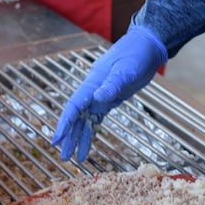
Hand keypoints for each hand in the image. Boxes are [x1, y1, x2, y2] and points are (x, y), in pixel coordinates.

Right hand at [51, 25, 167, 161]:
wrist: (147, 46)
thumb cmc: (136, 54)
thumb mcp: (126, 69)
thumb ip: (113, 84)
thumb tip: (98, 97)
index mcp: (93, 82)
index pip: (74, 106)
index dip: (64, 123)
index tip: (57, 139)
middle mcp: (93, 90)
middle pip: (76, 117)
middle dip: (69, 136)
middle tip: (64, 156)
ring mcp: (101, 95)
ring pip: (85, 120)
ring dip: (80, 138)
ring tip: (75, 158)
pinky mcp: (111, 99)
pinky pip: (97, 118)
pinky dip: (91, 131)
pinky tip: (87, 144)